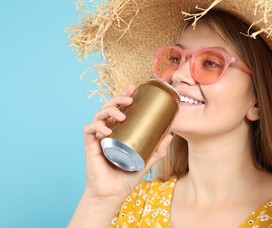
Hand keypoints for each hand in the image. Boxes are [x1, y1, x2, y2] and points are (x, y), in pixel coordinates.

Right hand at [82, 85, 172, 200]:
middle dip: (118, 99)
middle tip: (130, 99)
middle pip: (109, 108)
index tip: (134, 88)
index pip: (120, 108)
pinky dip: (96, 126)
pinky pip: (89, 130)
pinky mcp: (90, 146)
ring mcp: (98, 138)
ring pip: (98, 115)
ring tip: (121, 115)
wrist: (112, 194)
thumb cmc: (126, 177)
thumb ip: (157, 150)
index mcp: (119, 131)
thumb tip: (171, 135)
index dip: (124, 96)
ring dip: (109, 110)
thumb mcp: (146, 161)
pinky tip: (107, 130)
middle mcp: (107, 131)